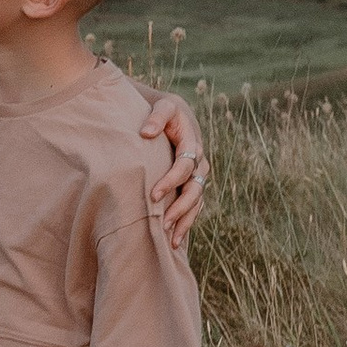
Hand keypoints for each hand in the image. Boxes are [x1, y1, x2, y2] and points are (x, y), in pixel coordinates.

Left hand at [136, 92, 208, 251]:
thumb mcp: (163, 106)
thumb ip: (156, 117)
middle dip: (180, 208)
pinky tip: (175, 240)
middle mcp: (199, 163)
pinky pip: (194, 207)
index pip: (184, 167)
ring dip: (185, 221)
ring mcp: (198, 176)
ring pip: (196, 202)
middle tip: (162, 222)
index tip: (153, 195)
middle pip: (194, 190)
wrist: (173, 114)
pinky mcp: (193, 185)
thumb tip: (146, 133)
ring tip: (171, 240)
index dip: (171, 181)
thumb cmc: (164, 111)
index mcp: (192, 144)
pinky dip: (186, 222)